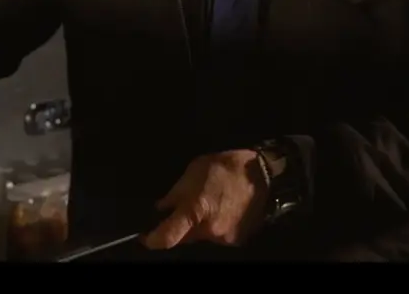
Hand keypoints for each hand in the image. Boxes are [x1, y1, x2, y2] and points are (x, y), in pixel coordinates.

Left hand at [142, 149, 269, 249]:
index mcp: (195, 212)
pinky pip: (218, 236)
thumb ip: (175, 194)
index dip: (152, 239)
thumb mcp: (193, 172)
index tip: (145, 237)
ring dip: (200, 225)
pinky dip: (216, 226)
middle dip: (180, 227)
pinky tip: (222, 209)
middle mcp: (209, 231)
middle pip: (184, 238)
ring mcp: (224, 239)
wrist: (263, 174)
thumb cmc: (225, 168)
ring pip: (202, 236)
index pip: (167, 238)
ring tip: (209, 203)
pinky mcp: (237, 240)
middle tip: (183, 209)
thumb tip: (161, 208)